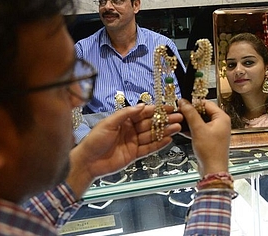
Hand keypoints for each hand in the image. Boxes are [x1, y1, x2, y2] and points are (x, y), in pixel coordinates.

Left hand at [66, 103, 181, 196]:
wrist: (88, 161)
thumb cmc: (95, 140)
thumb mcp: (108, 123)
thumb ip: (126, 114)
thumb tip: (142, 106)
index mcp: (124, 120)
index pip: (143, 113)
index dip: (156, 110)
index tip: (169, 107)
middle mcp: (130, 130)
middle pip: (150, 124)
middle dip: (164, 120)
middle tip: (179, 117)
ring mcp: (133, 142)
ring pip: (152, 135)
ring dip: (165, 131)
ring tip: (178, 127)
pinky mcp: (134, 154)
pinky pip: (149, 148)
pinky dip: (159, 144)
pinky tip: (168, 139)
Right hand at [178, 98, 230, 176]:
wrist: (213, 169)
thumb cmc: (210, 151)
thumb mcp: (198, 129)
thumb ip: (190, 114)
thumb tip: (183, 102)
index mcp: (222, 118)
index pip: (206, 103)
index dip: (193, 103)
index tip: (182, 103)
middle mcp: (220, 123)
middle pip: (203, 111)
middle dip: (190, 113)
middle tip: (178, 112)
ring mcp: (215, 131)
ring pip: (200, 121)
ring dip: (189, 121)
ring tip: (178, 121)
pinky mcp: (210, 139)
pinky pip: (200, 129)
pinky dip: (191, 129)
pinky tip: (181, 130)